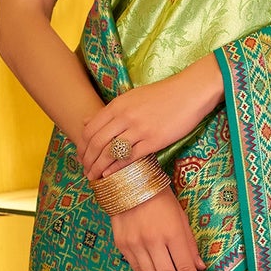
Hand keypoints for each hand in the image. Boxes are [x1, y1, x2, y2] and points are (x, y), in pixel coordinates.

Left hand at [80, 56, 223, 180]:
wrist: (189, 93)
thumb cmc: (161, 95)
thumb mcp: (131, 98)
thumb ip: (110, 111)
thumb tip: (86, 121)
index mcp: (118, 105)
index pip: (91, 129)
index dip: (82, 146)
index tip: (81, 157)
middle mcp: (125, 117)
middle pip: (97, 142)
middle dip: (88, 160)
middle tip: (86, 171)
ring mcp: (139, 129)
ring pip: (111, 152)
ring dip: (99, 167)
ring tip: (95, 177)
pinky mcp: (154, 141)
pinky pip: (130, 158)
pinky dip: (117, 168)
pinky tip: (110, 175)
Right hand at [110, 188, 203, 270]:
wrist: (126, 181)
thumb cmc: (160, 197)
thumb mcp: (181, 217)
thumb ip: (190, 244)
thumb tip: (200, 268)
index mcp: (172, 233)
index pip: (186, 269)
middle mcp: (153, 241)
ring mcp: (135, 245)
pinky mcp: (122, 245)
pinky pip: (137, 270)